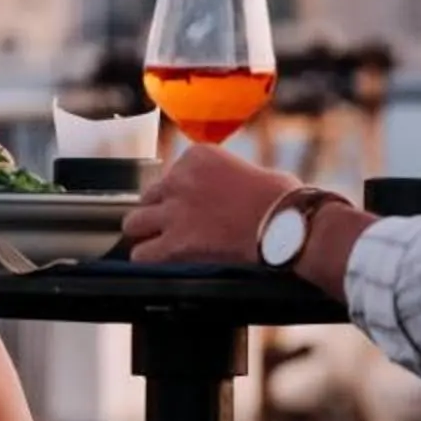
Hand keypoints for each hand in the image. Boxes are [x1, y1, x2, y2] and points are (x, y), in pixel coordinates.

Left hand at [119, 144, 298, 265]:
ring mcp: (174, 212)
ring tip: (163, 246)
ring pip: (134, 223)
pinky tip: (163, 264)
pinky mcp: (175, 243)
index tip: (197, 207)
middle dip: (159, 212)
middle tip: (175, 228)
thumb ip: (224, 178)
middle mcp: (180, 179)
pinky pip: (142, 254)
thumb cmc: (282, 200)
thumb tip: (221, 195)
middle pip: (149, 196)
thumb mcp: (248, 171)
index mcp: (197, 156)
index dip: (182, 195)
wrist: (286, 224)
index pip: (172, 174)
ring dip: (147, 235)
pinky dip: (150, 260)